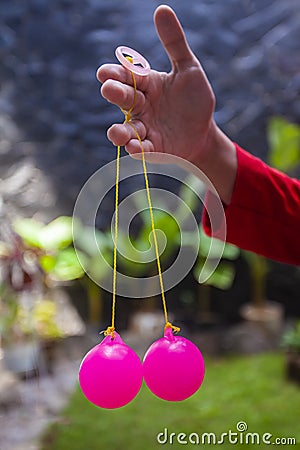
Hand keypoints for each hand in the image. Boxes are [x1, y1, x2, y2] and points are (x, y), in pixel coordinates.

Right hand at [97, 5, 236, 203]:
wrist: (204, 131)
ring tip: (116, 132)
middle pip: (123, 99)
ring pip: (126, 129)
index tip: (106, 72)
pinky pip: (141, 148)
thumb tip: (161, 9)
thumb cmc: (194, 100)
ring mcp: (145, 128)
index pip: (127, 76)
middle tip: (109, 88)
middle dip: (115, 94)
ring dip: (119, 131)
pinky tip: (134, 147)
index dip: (116, 73)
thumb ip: (174, 43)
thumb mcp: (189, 68)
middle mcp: (141, 106)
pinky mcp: (152, 148)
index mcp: (147, 84)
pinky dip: (136, 149)